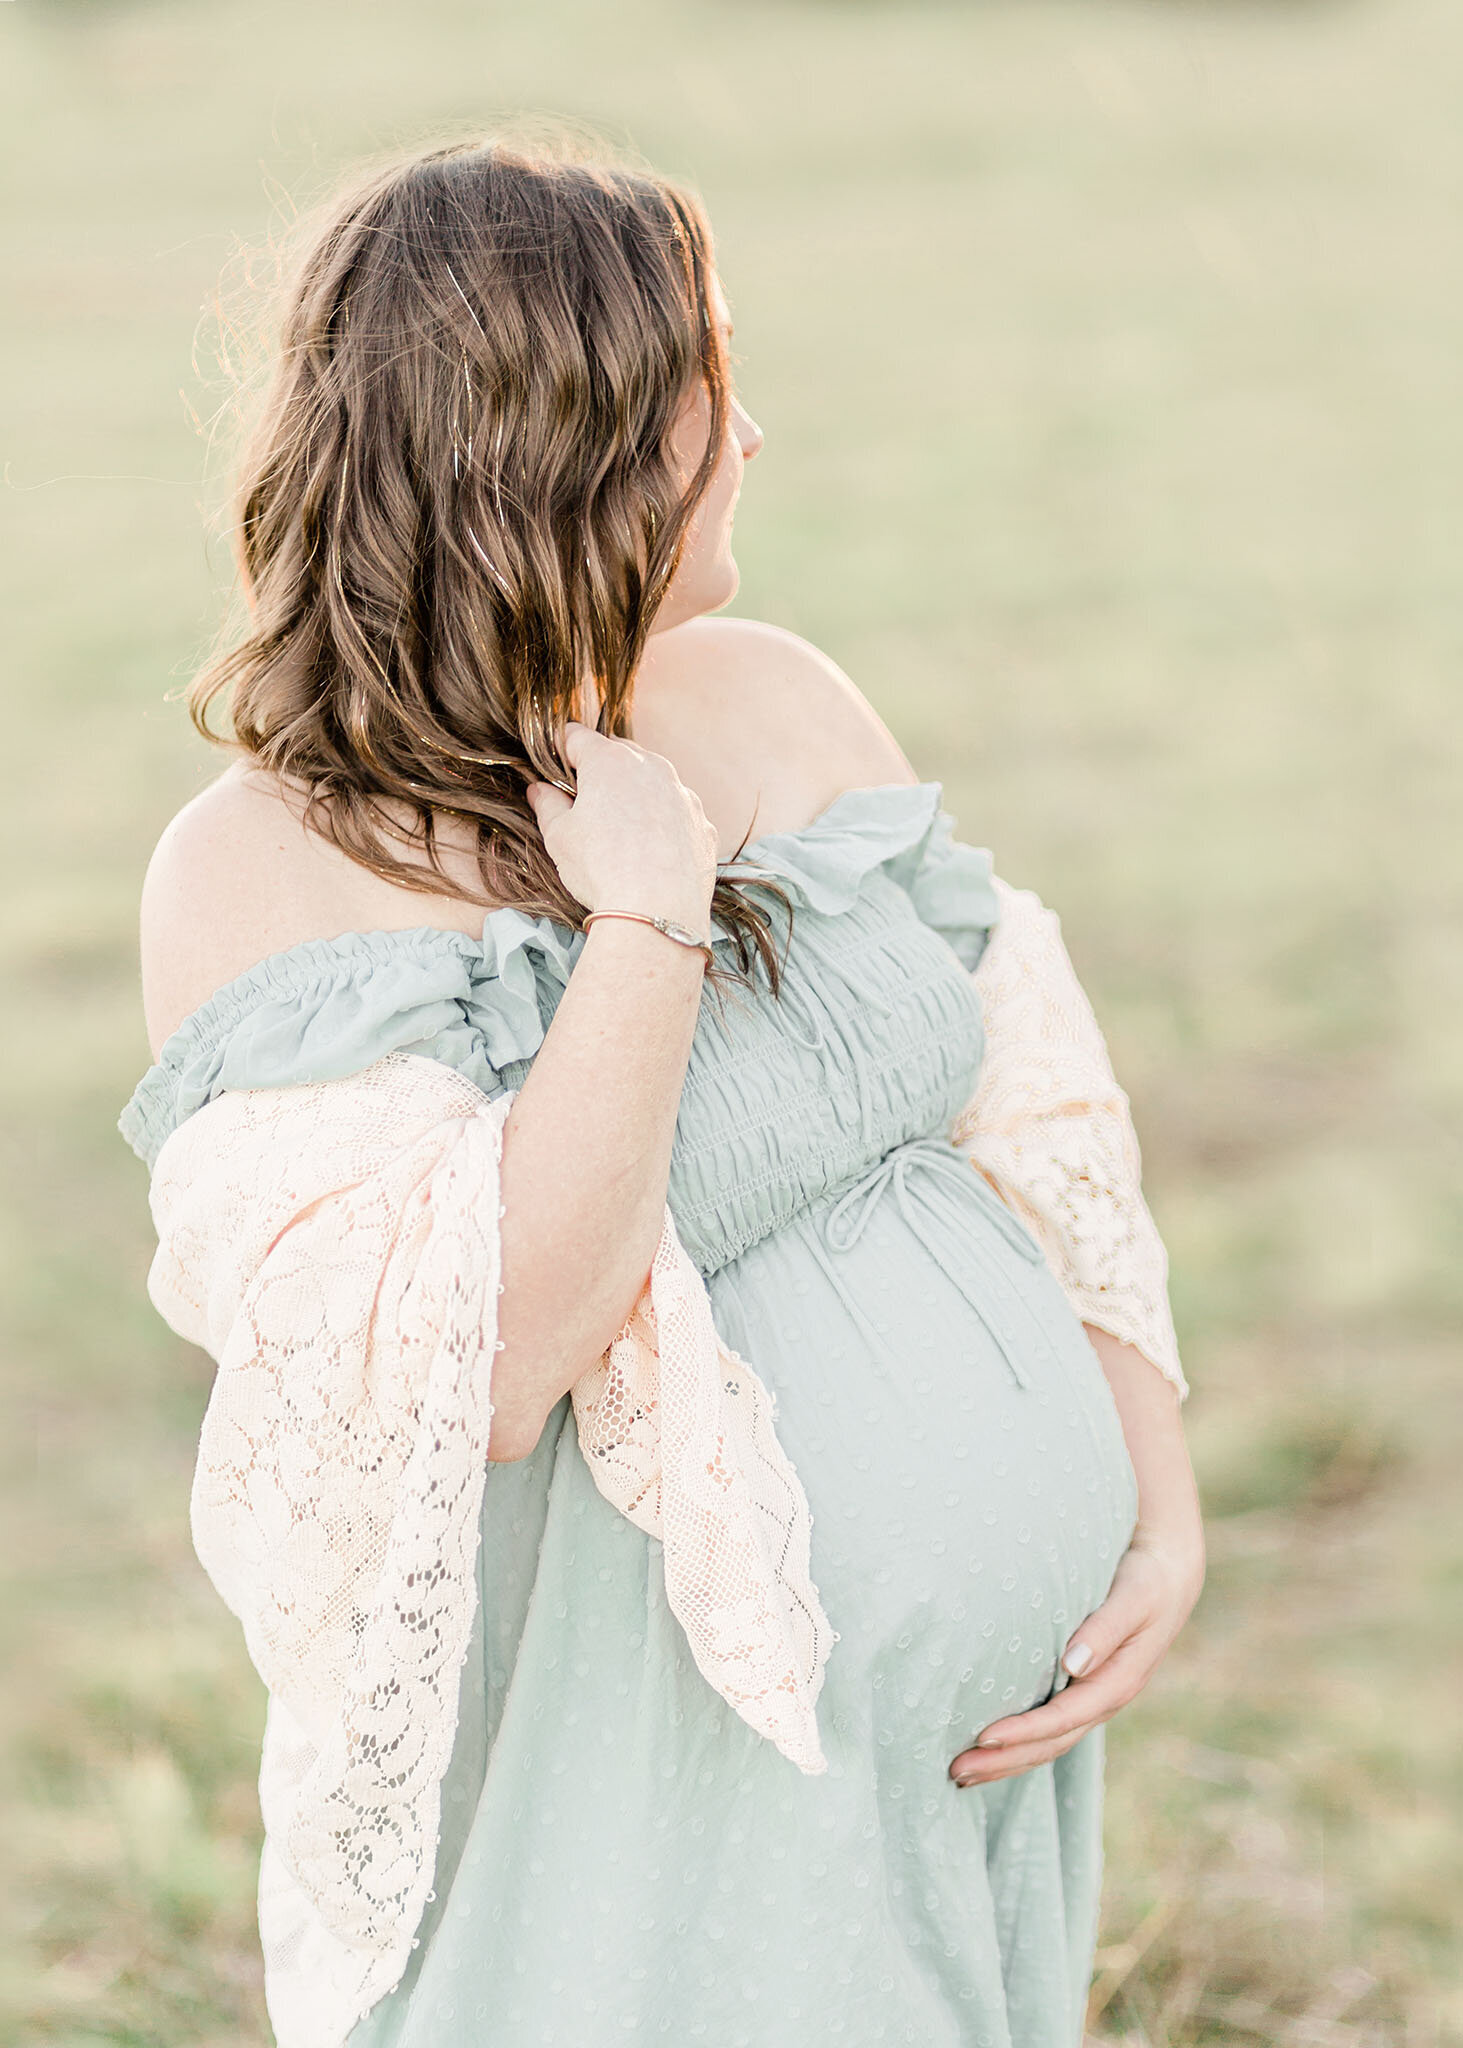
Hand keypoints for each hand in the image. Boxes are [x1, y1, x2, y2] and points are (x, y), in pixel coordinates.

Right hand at [525, 723, 717, 934]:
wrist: (658, 910)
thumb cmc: (601, 869)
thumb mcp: (559, 836)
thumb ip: (547, 805)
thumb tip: (539, 790)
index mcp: (610, 761)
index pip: (577, 737)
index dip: (560, 748)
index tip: (552, 764)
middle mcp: (652, 768)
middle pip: (619, 753)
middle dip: (599, 769)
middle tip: (582, 800)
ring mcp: (682, 794)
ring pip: (653, 781)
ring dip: (634, 794)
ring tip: (618, 830)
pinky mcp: (702, 824)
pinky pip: (676, 812)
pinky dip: (662, 823)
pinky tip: (649, 851)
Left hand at [947, 1526, 1203, 1788]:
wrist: (1169, 1577)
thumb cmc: (1147, 1581)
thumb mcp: (1133, 1598)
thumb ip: (1105, 1629)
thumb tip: (1073, 1664)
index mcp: (1117, 1683)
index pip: (1062, 1719)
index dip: (1023, 1732)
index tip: (982, 1738)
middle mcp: (1103, 1699)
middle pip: (1051, 1743)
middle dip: (1005, 1760)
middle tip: (956, 1772)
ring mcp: (1093, 1699)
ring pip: (1048, 1743)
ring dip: (1007, 1760)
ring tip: (961, 1773)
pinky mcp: (1082, 1690)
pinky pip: (1049, 1727)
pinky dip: (1019, 1743)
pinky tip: (989, 1749)